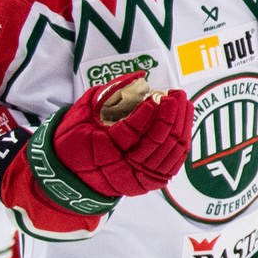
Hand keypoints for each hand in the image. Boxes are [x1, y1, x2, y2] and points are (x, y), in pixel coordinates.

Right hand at [42, 73, 191, 199]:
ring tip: (184, 103)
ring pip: (169, 151)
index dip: (147, 113)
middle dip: (171, 115)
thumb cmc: (75, 140)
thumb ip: (108, 93)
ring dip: (181, 125)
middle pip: (157, 140)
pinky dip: (182, 139)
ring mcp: (138, 178)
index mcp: (101, 149)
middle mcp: (122, 167)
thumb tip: (139, 75)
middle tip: (177, 94)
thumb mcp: (82, 112)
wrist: (72, 177)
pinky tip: (184, 121)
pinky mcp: (151, 182)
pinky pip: (174, 161)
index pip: (131, 131)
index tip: (156, 95)